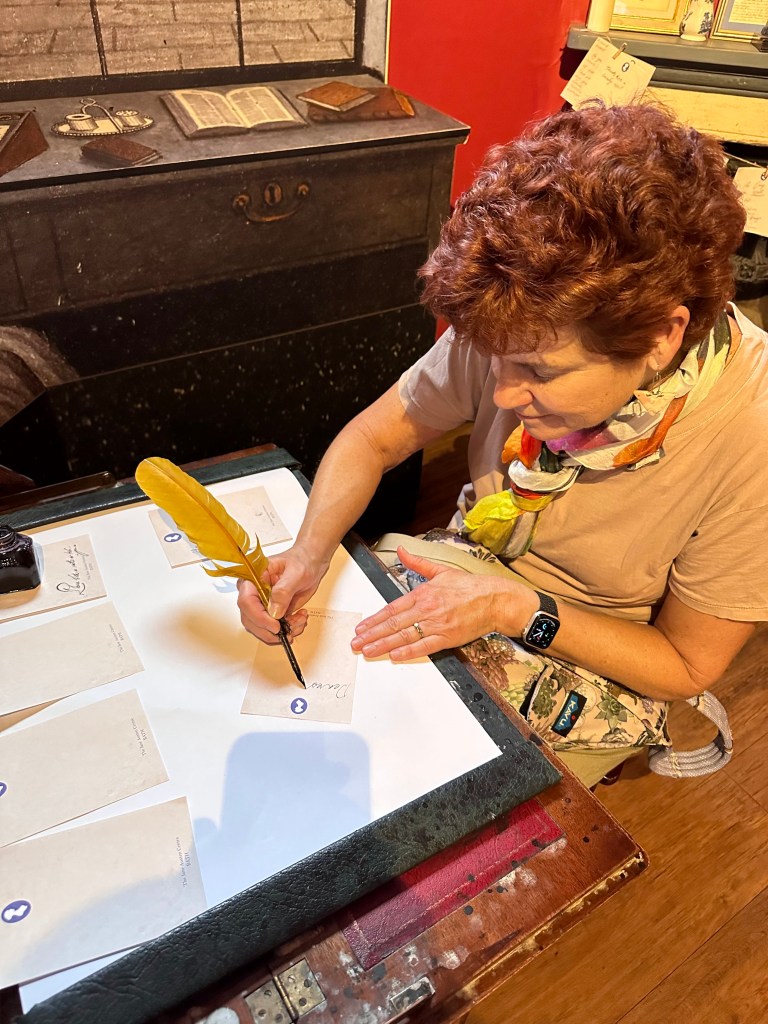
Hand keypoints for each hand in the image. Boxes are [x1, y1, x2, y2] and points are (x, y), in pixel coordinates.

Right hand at [237, 546, 327, 645]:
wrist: (310, 565)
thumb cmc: (301, 561)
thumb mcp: (295, 573)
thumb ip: (283, 591)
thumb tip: (274, 611)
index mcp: (253, 578)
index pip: (246, 601)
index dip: (258, 616)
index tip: (274, 624)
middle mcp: (254, 593)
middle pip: (250, 619)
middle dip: (269, 629)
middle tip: (287, 630)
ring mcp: (262, 605)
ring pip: (260, 628)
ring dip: (279, 632)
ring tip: (298, 622)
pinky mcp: (272, 613)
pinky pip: (273, 630)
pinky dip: (287, 631)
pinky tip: (298, 621)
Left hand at [350, 546, 535, 659]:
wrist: (494, 600)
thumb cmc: (470, 587)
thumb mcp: (441, 570)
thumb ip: (417, 563)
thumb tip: (401, 551)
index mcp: (424, 593)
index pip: (392, 608)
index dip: (375, 619)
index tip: (362, 627)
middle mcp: (427, 609)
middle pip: (394, 624)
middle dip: (372, 635)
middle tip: (357, 643)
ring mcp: (437, 625)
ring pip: (405, 636)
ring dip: (384, 645)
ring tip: (368, 651)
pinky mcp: (448, 638)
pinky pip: (424, 646)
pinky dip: (409, 651)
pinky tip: (395, 655)